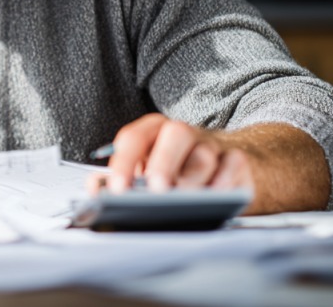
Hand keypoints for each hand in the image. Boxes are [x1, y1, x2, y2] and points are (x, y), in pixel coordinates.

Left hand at [91, 113, 254, 195]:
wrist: (226, 166)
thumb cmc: (175, 170)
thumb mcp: (144, 171)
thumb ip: (120, 177)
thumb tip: (95, 187)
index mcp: (153, 130)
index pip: (135, 137)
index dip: (124, 161)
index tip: (117, 188)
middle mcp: (182, 132)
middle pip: (175, 134)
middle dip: (164, 163)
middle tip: (158, 191)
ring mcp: (212, 144)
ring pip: (205, 155)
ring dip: (193, 180)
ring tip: (184, 201)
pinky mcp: (237, 160)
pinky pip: (233, 167)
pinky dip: (224, 184)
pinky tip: (215, 198)